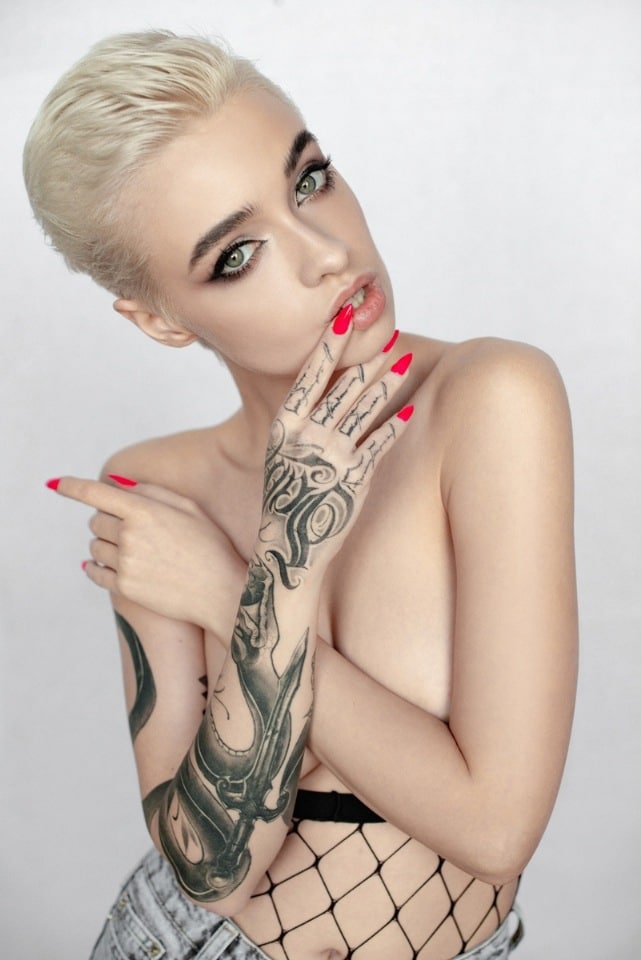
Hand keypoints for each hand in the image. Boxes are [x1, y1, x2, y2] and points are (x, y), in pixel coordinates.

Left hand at [48, 477, 245, 636]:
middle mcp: (130, 536)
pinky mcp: (124, 588)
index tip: (55, 484)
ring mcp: (125, 564)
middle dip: (109, 522)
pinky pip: (95, 572)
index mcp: (144, 511)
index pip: (96, 493)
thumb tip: (117, 485)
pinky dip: (98, 567)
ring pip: (94, 548)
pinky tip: (110, 566)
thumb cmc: (211, 547)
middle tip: (134, 529)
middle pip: (96, 522)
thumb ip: (151, 492)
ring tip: (134, 551)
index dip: (72, 486)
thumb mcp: (190, 508)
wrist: (222, 592)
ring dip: (106, 545)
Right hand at [257, 306, 413, 584]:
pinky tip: (409, 410)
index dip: (329, 346)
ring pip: (366, 410)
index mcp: (283, 428)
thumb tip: (326, 390)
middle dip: (369, 360)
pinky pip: (380, 444)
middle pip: (344, 389)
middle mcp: (305, 438)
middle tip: (387, 335)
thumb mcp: (281, 456)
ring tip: (404, 361)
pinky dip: (395, 426)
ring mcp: (331, 457)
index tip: (345, 318)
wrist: (289, 550)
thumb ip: (302, 424)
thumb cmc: (286, 499)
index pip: (309, 377)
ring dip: (388, 383)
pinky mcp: (354, 479)